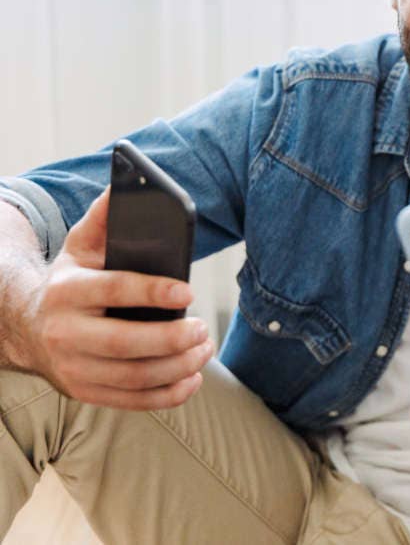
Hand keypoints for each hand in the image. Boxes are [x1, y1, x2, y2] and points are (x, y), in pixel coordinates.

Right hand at [22, 188, 212, 409]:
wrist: (27, 327)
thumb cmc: (71, 281)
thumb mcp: (79, 247)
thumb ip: (103, 218)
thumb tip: (127, 185)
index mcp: (68, 291)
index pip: (114, 290)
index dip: (152, 293)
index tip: (188, 292)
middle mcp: (65, 333)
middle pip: (124, 344)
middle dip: (170, 340)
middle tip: (202, 329)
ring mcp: (72, 368)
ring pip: (132, 377)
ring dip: (177, 367)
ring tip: (203, 348)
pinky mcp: (83, 391)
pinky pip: (130, 401)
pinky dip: (166, 396)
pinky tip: (191, 379)